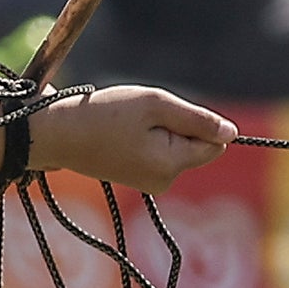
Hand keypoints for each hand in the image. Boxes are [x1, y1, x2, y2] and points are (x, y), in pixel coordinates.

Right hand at [35, 86, 237, 191]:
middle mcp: (164, 182)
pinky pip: (158, 152)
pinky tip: (120, 133)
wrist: (56, 133)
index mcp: (171, 165)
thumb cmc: (103, 114)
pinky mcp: (136, 177)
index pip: (214, 145)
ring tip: (127, 124)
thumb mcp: (155, 105)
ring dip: (160, 130)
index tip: (167, 112)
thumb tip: (232, 133)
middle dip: (178, 126)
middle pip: (196, 146)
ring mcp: (150, 183)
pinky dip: (146, 137)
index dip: (199, 122)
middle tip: (142, 116)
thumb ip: (197, 119)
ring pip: (176, 148)